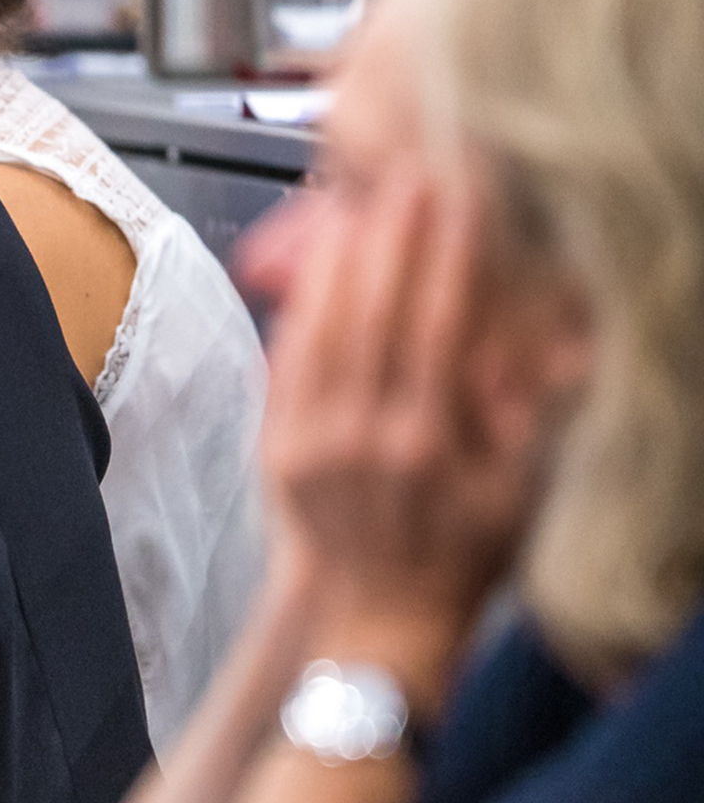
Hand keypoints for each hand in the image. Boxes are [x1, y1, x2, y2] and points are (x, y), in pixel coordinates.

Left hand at [260, 171, 548, 705]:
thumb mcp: (516, 493)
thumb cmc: (465, 555)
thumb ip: (519, 419)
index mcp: (429, 445)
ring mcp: (310, 446)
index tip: (460, 203)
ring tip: (353, 204)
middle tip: (405, 180)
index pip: (438, 327)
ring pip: (320, 333)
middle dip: (391, 240)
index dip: (448, 257)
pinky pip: (283, 368)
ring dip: (336, 264)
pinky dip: (297, 314)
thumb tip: (527, 345)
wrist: (383, 622)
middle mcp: (363, 440)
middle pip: (374, 316)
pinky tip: (310, 271)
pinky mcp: (276, 454)